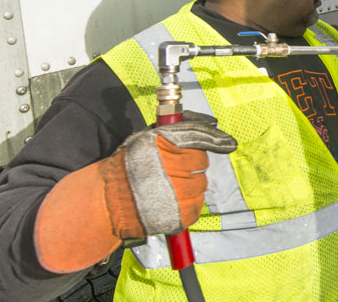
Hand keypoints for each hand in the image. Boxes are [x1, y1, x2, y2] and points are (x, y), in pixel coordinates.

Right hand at [107, 111, 237, 237]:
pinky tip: (168, 202)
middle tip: (172, 170)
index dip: (216, 139)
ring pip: (200, 184)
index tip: (229, 142)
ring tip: (165, 188)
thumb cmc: (126, 170)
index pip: (198, 136)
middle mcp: (173, 166)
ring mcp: (180, 192)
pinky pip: (195, 205)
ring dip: (188, 185)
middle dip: (191, 164)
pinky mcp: (182, 213)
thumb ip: (173, 131)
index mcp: (163, 144)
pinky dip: (186, 203)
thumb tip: (207, 124)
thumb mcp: (143, 139)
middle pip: (201, 161)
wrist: (108, 203)